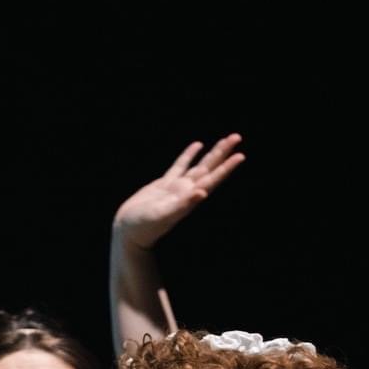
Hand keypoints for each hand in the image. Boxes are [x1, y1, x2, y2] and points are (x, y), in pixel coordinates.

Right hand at [112, 134, 245, 248]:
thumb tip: (203, 193)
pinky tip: (197, 145)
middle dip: (223, 153)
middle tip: (236, 137)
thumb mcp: (164, 216)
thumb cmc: (144, 228)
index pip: (213, 179)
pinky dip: (189, 155)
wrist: (128, 232)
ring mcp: (177, 188)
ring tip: (224, 140)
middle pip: (210, 168)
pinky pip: (180, 166)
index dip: (226, 167)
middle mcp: (187, 191)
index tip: (240, 155)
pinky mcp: (164, 185)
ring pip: (198, 166)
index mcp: (189, 197)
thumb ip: (183, 205)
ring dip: (212, 154)